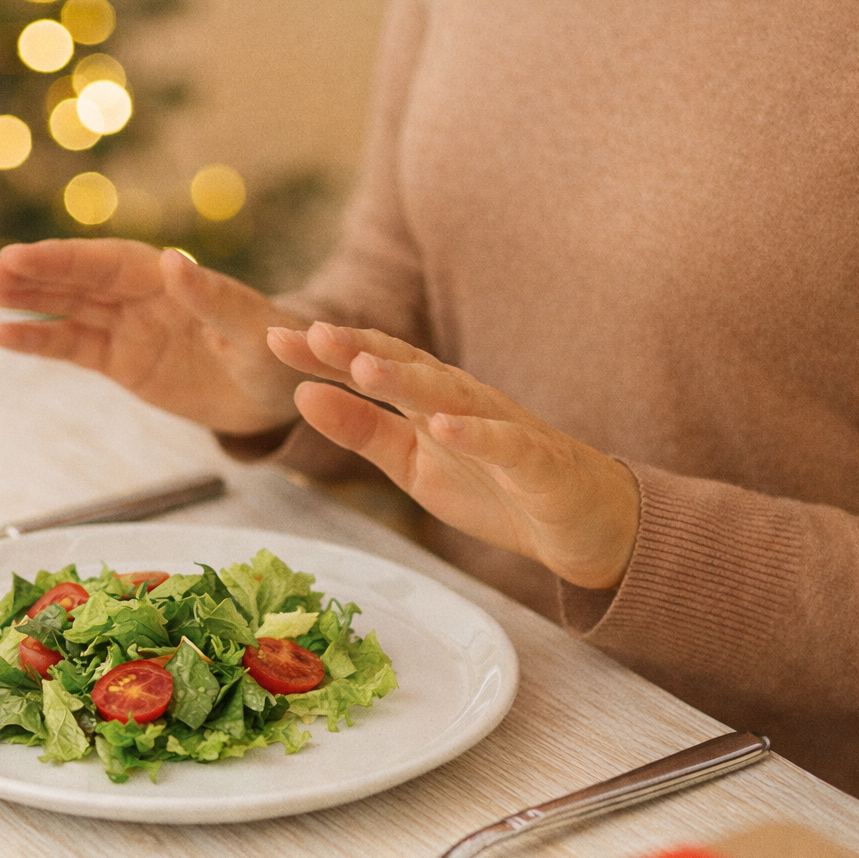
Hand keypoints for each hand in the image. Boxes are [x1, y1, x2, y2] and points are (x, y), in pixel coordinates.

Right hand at [0, 239, 308, 435]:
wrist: (280, 396)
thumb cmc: (278, 355)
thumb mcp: (254, 331)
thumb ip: (213, 299)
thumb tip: (174, 260)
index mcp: (172, 279)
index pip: (109, 263)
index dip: (67, 259)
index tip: (25, 255)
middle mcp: (143, 296)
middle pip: (81, 280)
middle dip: (37, 274)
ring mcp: (128, 327)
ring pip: (68, 308)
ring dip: (28, 299)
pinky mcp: (121, 362)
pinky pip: (73, 347)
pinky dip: (38, 341)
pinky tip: (1, 334)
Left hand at [268, 323, 639, 589]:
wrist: (585, 524)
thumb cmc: (495, 488)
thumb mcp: (412, 466)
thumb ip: (361, 432)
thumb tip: (300, 396)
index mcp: (430, 401)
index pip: (372, 366)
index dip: (325, 353)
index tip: (272, 337)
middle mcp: (464, 402)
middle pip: (407, 367)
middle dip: (358, 349)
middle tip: (310, 333)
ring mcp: (503, 428)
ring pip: (452, 396)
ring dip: (408, 379)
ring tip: (363, 367)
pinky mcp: (538, 463)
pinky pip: (506, 445)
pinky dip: (476, 434)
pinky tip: (443, 425)